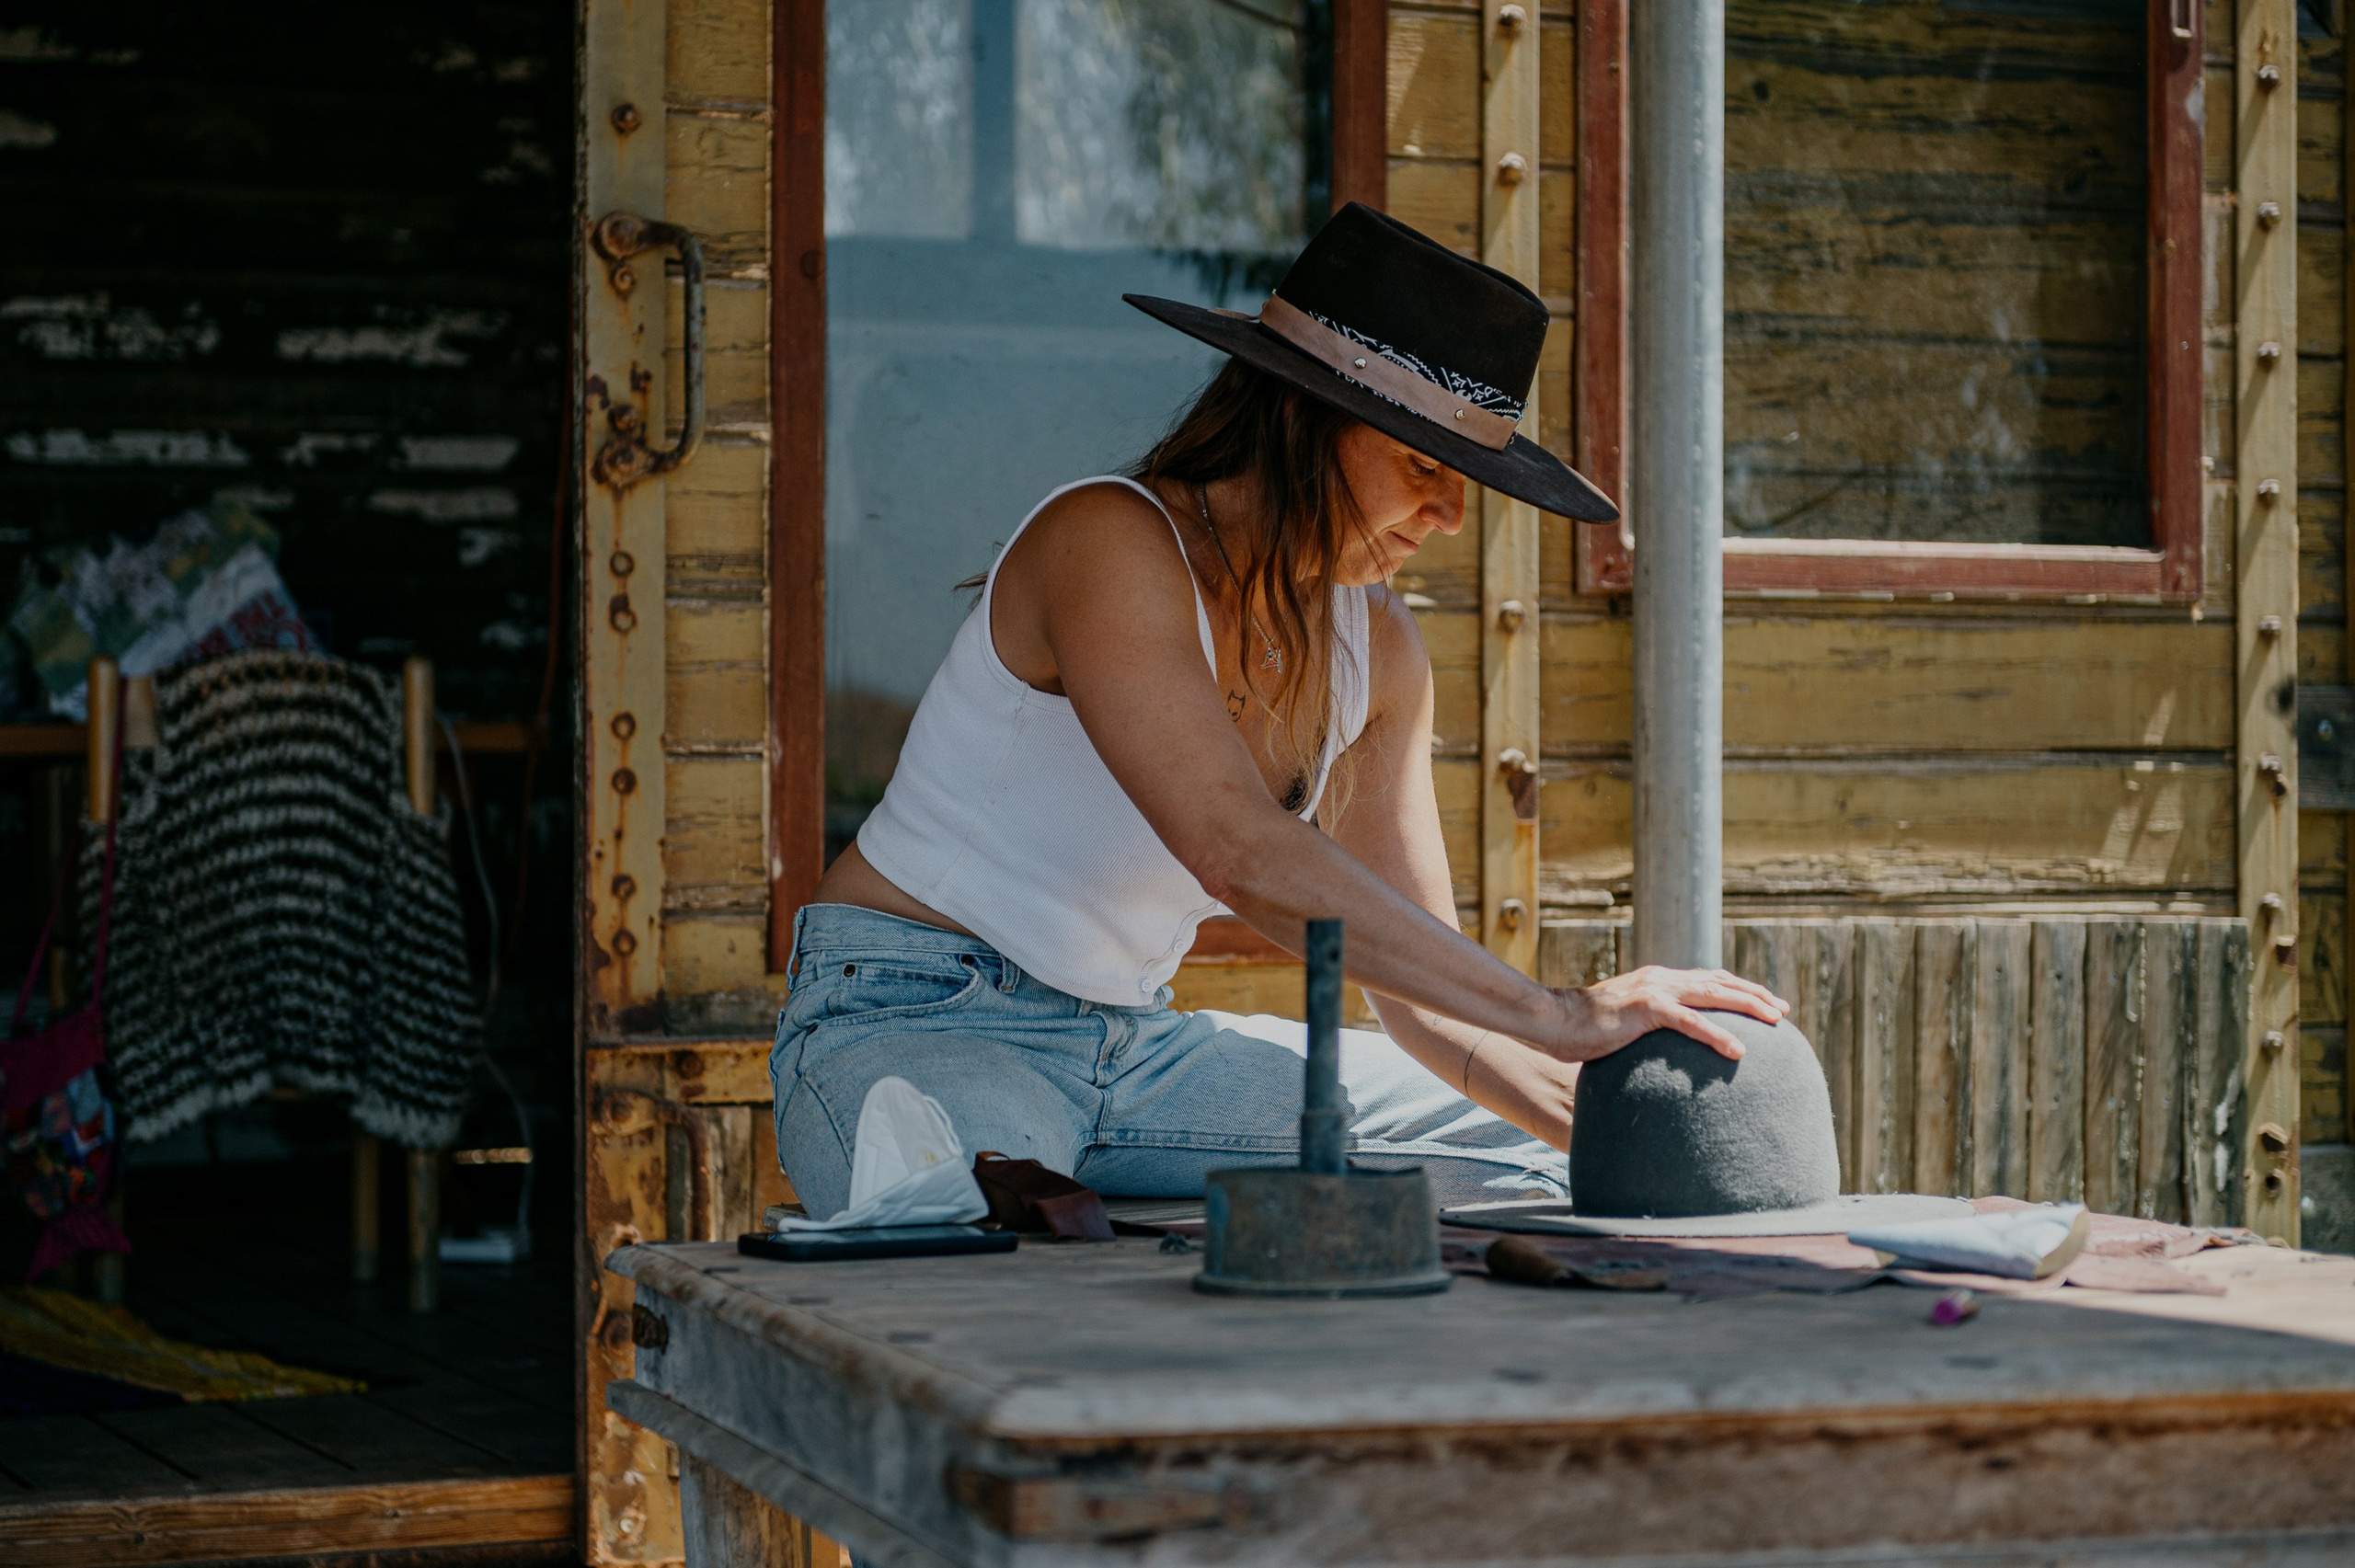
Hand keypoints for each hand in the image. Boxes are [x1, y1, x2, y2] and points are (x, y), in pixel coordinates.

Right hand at [1539, 967, 1788, 1063]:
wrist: (1554, 1020)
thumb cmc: (1583, 1030)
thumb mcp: (1624, 1023)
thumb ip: (1647, 1026)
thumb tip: (1662, 1047)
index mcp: (1658, 981)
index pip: (1708, 979)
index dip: (1739, 988)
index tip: (1765, 1002)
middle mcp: (1662, 979)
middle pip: (1720, 982)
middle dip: (1754, 994)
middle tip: (1781, 1009)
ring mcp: (1655, 991)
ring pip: (1714, 995)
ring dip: (1749, 1006)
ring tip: (1775, 1021)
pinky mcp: (1647, 1009)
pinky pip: (1691, 1022)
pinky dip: (1718, 1035)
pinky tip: (1739, 1050)